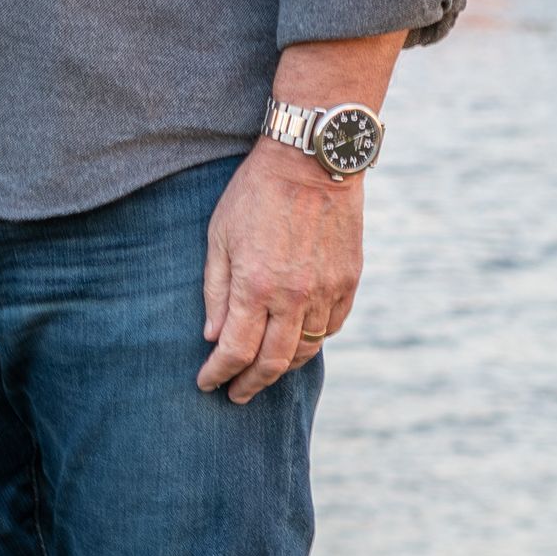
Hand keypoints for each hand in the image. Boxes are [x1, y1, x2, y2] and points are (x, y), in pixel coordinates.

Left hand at [197, 142, 363, 404]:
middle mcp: (294, 296)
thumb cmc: (255, 192)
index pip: (236, 351)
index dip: (219, 375)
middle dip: (250, 385)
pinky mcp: (349, 281)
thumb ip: (216, 291)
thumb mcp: (219, 236)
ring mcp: (327, 290)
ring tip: (264, 372)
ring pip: (306, 350)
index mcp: (255, 285)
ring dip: (282, 368)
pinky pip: (332, 328)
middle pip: (272, 363)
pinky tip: (297, 341)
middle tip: (236, 395)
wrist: (312, 159)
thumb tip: (213, 337)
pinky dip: (313, 342)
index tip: (207, 383)